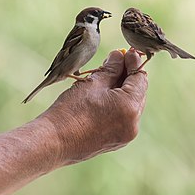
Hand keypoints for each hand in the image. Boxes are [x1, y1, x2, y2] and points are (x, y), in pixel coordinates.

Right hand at [38, 49, 147, 165]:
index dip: (133, 62)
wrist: (54, 141)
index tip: (127, 52)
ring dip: (122, 91)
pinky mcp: (116, 141)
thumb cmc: (70, 110)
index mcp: (130, 106)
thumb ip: (111, 69)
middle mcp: (133, 123)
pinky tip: (104, 97)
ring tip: (107, 79)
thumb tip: (120, 56)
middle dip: (128, 76)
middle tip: (116, 62)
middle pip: (138, 93)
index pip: (139, 78)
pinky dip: (117, 106)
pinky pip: (123, 118)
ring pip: (130, 106)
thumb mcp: (92, 83)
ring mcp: (125, 135)